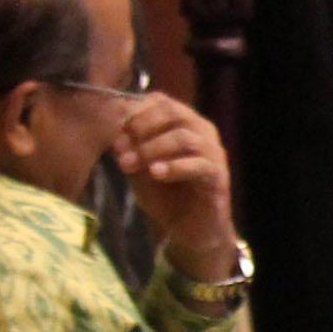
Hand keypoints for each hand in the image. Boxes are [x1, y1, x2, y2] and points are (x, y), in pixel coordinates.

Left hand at [112, 94, 241, 280]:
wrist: (191, 230)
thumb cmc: (165, 195)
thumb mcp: (138, 168)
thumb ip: (129, 150)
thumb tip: (116, 136)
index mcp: (183, 123)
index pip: (160, 101)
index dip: (133, 112)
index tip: (113, 134)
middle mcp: (202, 131)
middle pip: (173, 112)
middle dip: (141, 127)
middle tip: (120, 149)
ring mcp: (213, 152)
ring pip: (184, 137)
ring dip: (151, 149)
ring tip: (129, 165)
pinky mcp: (219, 176)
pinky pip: (199, 164)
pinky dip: (174, 167)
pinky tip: (155, 174)